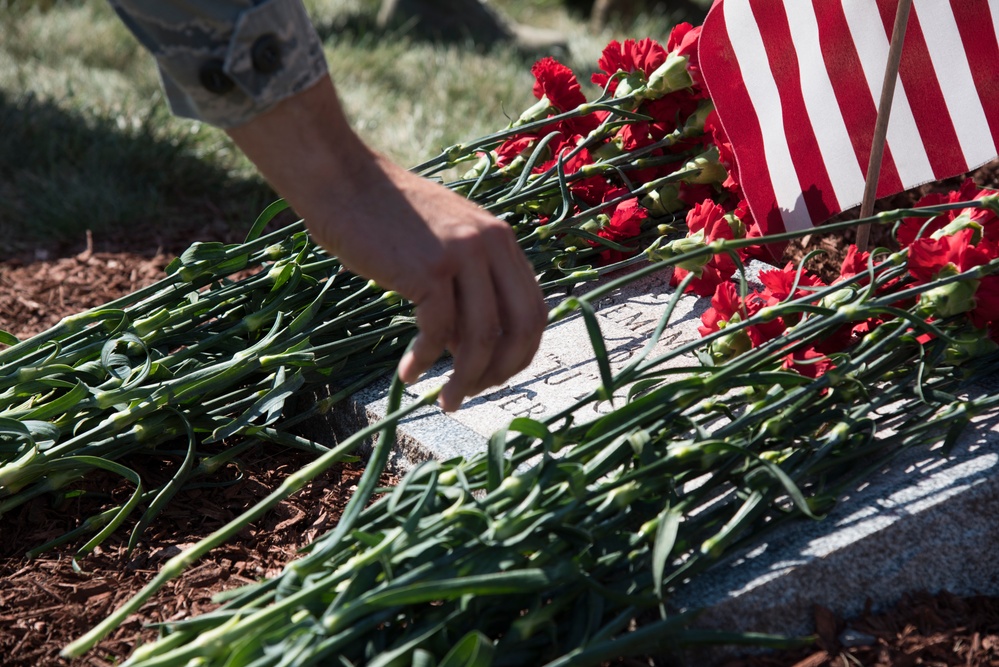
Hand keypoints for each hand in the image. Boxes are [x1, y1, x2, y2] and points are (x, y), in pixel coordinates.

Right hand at [227, 77, 546, 410]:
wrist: (343, 180)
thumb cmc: (385, 214)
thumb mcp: (443, 241)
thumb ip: (466, 285)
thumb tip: (467, 348)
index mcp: (501, 239)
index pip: (534, 308)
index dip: (520, 351)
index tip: (496, 375)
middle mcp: (491, 245)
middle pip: (519, 327)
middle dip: (501, 371)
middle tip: (474, 393)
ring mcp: (462, 255)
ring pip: (481, 337)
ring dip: (465, 378)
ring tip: (445, 399)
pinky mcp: (428, 270)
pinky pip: (437, 332)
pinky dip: (425, 361)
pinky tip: (408, 373)